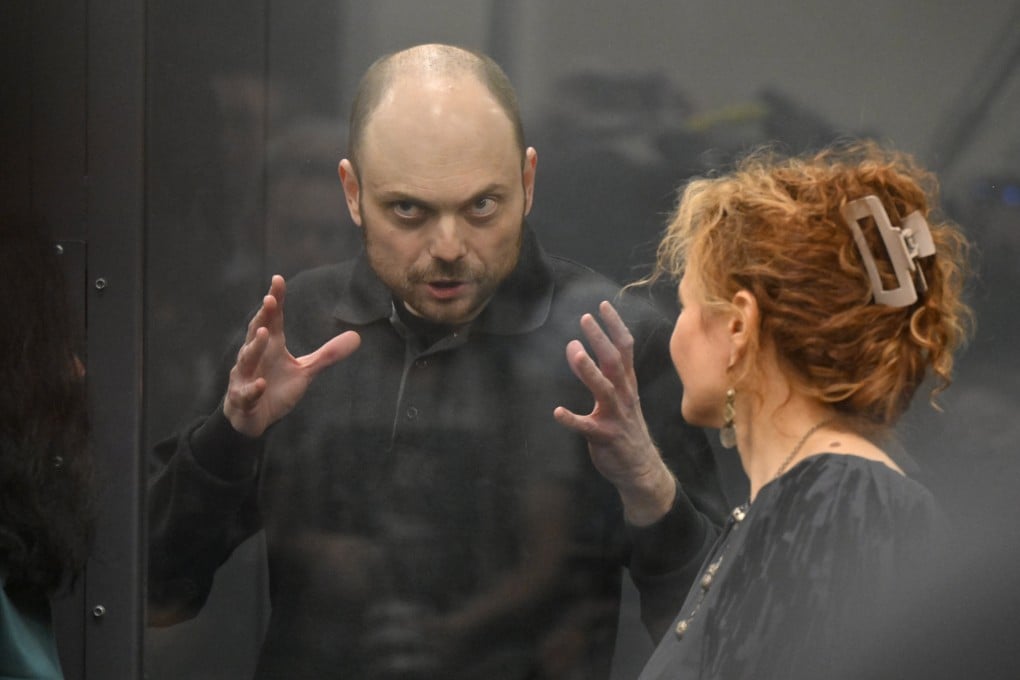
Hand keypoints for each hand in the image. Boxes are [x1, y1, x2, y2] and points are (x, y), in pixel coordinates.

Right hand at [223, 275, 360, 436]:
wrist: (253, 417)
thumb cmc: (276, 387)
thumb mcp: (305, 370)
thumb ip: (327, 354)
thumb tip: (357, 337)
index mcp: (271, 346)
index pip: (272, 319)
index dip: (275, 300)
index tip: (278, 279)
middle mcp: (255, 356)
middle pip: (257, 332)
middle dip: (262, 316)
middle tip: (270, 299)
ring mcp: (246, 377)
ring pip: (248, 359)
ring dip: (255, 347)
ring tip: (264, 333)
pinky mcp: (242, 399)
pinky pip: (247, 393)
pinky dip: (254, 389)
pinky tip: (261, 384)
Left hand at [553, 301, 675, 524]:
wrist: (641, 469)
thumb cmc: (626, 428)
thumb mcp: (617, 397)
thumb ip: (598, 373)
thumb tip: (576, 348)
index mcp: (627, 384)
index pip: (624, 348)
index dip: (615, 326)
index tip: (602, 305)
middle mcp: (624, 396)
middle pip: (614, 362)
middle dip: (600, 339)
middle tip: (586, 318)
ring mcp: (616, 416)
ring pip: (604, 390)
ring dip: (588, 371)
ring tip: (575, 352)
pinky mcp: (604, 437)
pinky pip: (587, 427)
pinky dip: (572, 419)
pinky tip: (558, 412)